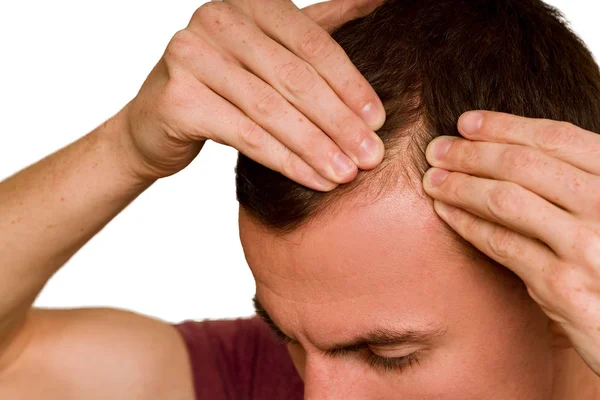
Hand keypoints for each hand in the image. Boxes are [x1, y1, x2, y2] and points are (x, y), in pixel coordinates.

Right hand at [121, 0, 385, 188]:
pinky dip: (286, 161)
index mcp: (249, 3)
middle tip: (370, 156)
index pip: (312, 43)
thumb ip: (320, 25)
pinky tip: (314, 179)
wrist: (156, 121)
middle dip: (339, 122)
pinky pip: (246, 136)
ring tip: (347, 174)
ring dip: (317, 147)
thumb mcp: (272, 49)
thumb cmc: (223, 85)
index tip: (378, 121)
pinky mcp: (178, 98)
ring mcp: (191, 55)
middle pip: (295, 78)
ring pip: (272, 110)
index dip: (350, 84)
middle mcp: (216, 19)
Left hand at [422, 111, 599, 373]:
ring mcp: (587, 247)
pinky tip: (447, 212)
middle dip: (471, 152)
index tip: (466, 121)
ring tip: (433, 179)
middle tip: (437, 149)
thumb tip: (516, 148)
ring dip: (460, 185)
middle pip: (524, 164)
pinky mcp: (564, 288)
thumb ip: (581, 181)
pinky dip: (467, 223)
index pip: (557, 138)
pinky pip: (502, 244)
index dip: (505, 125)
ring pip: (505, 200)